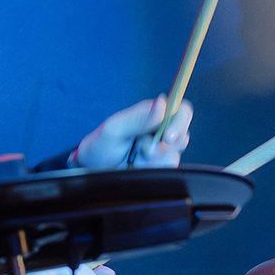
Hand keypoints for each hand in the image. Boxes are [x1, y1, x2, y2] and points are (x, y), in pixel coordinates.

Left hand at [73, 98, 191, 169]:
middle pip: (182, 134)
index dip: (180, 122)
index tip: (166, 136)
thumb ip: (139, 118)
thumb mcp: (115, 129)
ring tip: (134, 158)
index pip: (180, 110)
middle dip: (164, 147)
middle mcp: (159, 130)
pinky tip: (137, 167)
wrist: (92, 170)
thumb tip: (161, 104)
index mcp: (151, 114)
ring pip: (174, 155)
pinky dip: (151, 170)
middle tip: (144, 152)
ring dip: (153, 160)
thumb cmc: (100, 145)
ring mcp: (160, 150)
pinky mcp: (159, 166)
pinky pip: (167, 169)